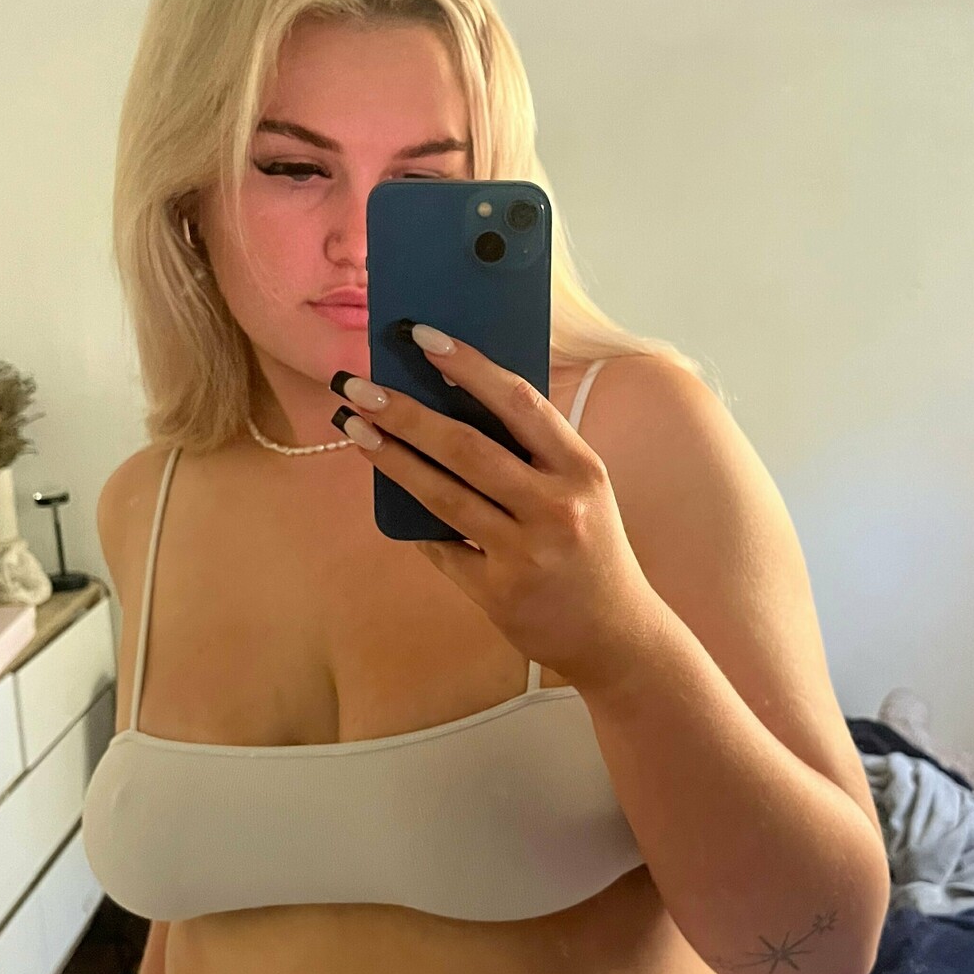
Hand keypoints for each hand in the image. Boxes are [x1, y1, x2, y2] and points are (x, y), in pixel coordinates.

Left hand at [330, 329, 667, 694]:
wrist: (617, 637)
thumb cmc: (591, 550)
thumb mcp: (583, 492)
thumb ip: (535, 453)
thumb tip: (453, 400)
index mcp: (582, 470)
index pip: (520, 402)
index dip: (469, 365)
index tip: (422, 336)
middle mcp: (557, 508)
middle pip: (468, 448)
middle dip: (405, 412)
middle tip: (358, 386)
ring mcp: (526, 554)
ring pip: (443, 496)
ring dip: (392, 458)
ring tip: (355, 428)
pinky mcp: (499, 592)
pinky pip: (442, 548)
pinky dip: (414, 523)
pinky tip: (388, 494)